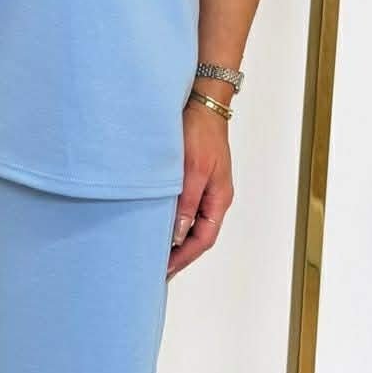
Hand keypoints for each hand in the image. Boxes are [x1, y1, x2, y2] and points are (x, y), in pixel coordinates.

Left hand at [167, 100, 233, 277]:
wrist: (201, 102)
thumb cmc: (200, 131)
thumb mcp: (192, 170)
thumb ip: (186, 203)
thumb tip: (178, 235)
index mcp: (218, 199)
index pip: (203, 239)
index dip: (184, 258)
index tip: (164, 270)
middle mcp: (212, 197)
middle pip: (197, 235)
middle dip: (178, 253)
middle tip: (155, 268)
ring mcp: (203, 188)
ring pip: (189, 222)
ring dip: (173, 237)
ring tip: (152, 251)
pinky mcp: (191, 178)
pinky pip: (182, 207)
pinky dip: (170, 219)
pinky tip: (154, 222)